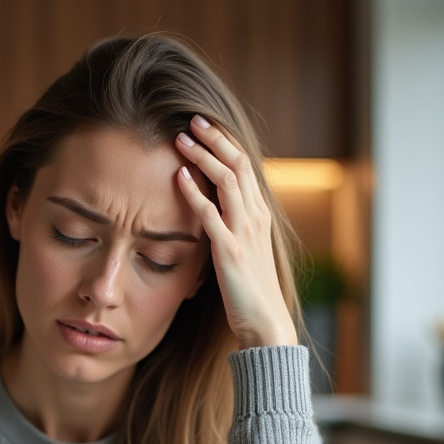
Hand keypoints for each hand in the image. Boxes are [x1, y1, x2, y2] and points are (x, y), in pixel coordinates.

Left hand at [175, 115, 297, 348]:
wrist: (264, 323)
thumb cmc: (249, 290)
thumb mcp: (244, 249)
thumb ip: (232, 225)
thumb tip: (210, 206)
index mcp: (259, 215)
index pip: (245, 165)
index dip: (225, 142)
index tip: (204, 125)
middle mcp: (255, 217)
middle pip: (238, 164)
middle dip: (215, 139)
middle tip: (191, 120)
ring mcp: (244, 232)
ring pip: (227, 181)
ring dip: (203, 157)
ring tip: (181, 140)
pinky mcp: (230, 251)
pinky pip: (211, 215)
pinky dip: (195, 193)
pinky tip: (179, 178)